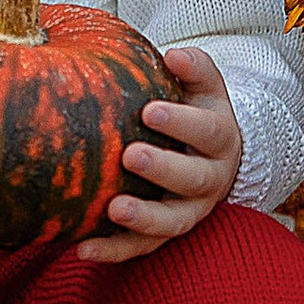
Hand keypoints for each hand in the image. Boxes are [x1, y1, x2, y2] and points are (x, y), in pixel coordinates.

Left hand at [78, 49, 242, 265]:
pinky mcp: (164, 233)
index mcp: (219, 138)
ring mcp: (188, 210)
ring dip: (144, 218)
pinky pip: (142, 247)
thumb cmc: (194, 110)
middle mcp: (210, 179)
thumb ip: (193, 68)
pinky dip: (114, 250)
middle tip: (131, 155)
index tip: (149, 111)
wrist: (210, 153)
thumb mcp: (202, 86)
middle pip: (193, 178)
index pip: (208, 131)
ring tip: (114, 208)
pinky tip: (83, 249)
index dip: (182, 123)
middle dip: (163, 168)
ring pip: (172, 222)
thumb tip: (174, 54)